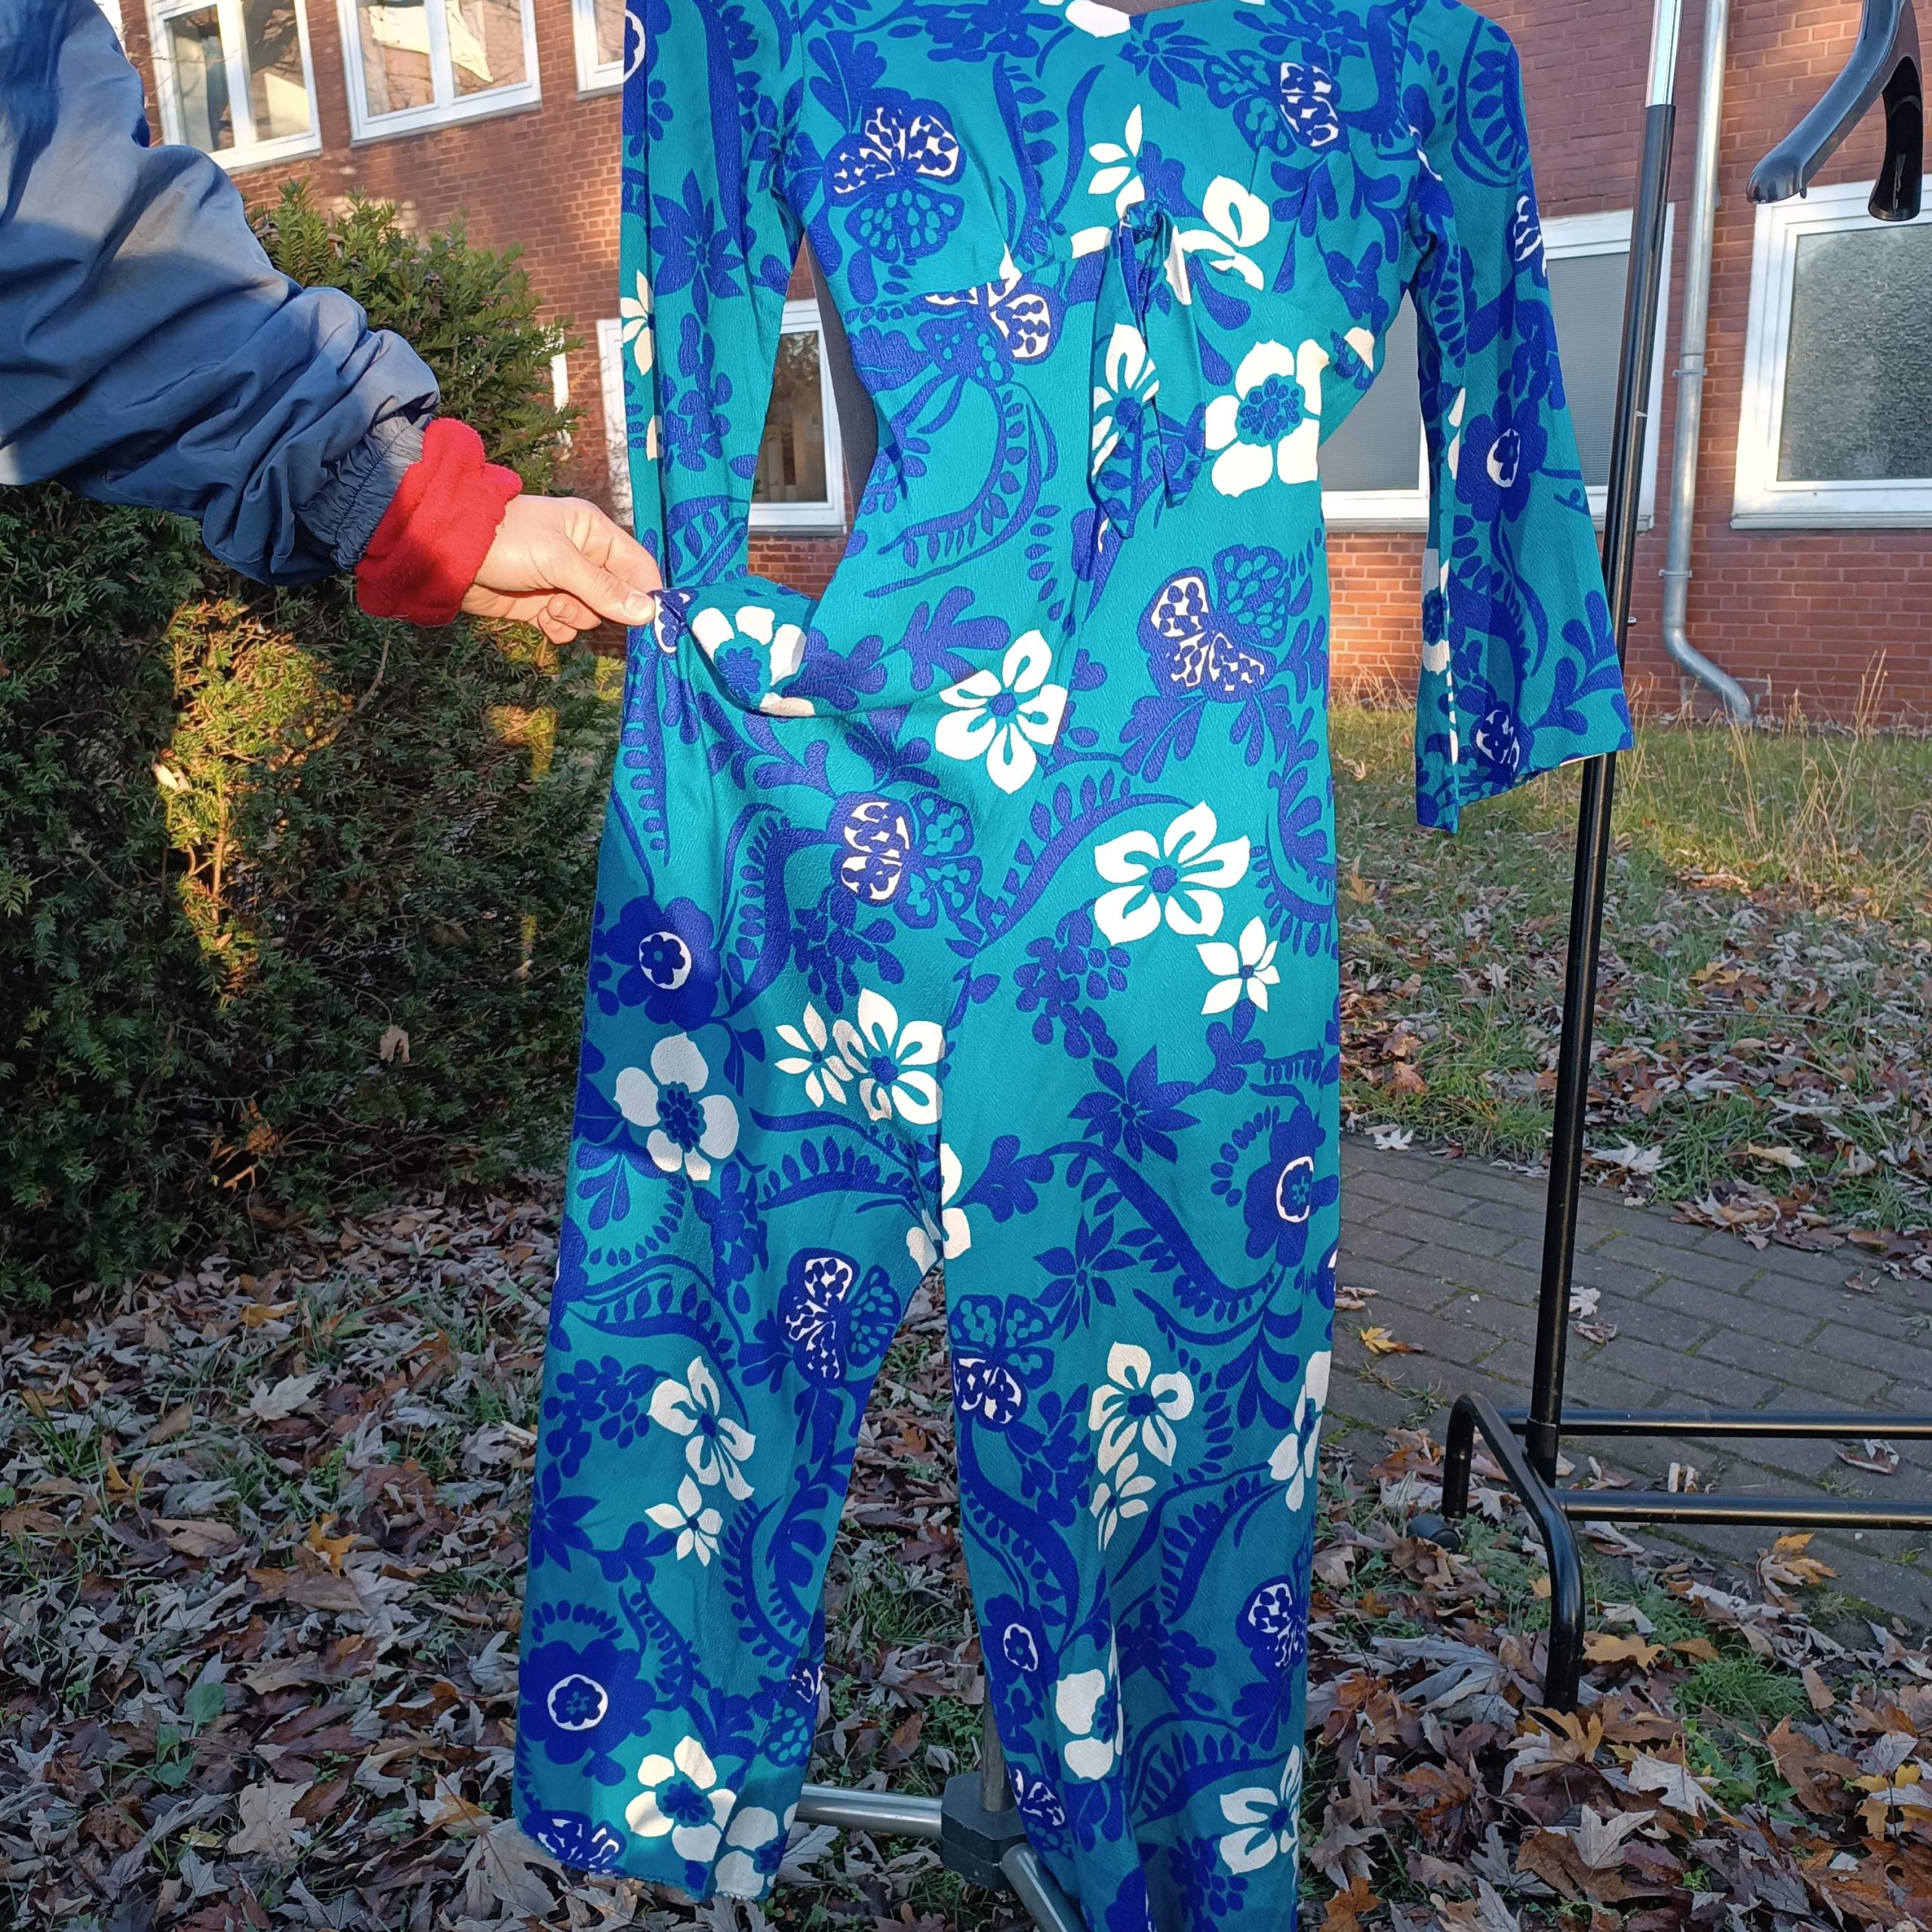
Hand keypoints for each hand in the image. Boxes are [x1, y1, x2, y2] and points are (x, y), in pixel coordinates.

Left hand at [461, 494, 661, 642]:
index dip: (646, 593)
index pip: (638, 566)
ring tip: (548, 605)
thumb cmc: (507, 541)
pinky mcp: (542, 604)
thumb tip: (648, 612)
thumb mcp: (559, 561)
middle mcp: (583, 557)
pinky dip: (558, 628)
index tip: (651, 622)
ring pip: (592, 615)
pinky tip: (542, 620)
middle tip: (574, 601)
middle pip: (618, 597)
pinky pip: (567, 626)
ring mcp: (562, 582)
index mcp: (593, 532)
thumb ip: (603, 589)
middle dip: (600, 607)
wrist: (449, 555)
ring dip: (574, 617)